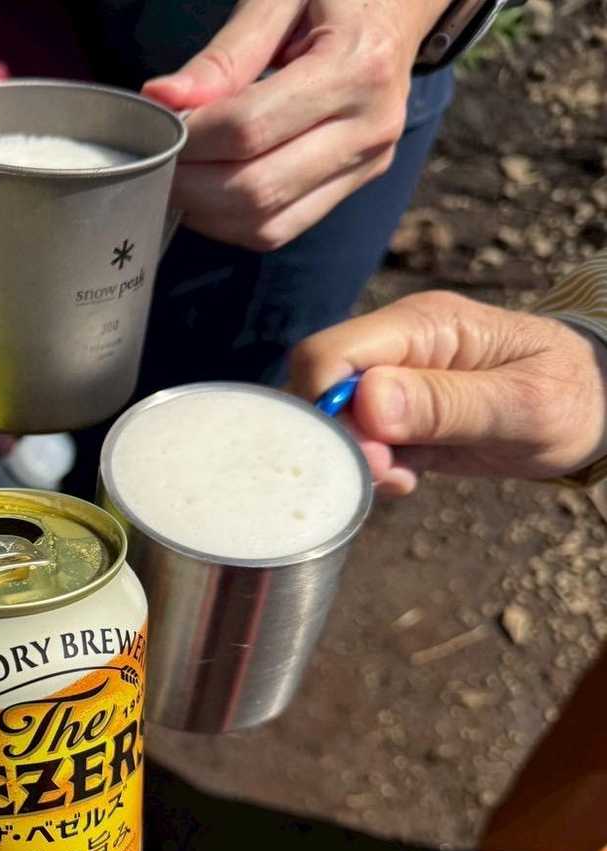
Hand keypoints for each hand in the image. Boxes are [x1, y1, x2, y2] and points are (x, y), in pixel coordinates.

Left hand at [143, 0, 448, 250]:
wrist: (399, 8)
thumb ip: (224, 54)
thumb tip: (161, 99)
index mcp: (355, 67)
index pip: (248, 128)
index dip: (189, 137)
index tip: (156, 124)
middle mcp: (370, 127)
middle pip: (255, 189)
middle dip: (189, 182)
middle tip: (155, 158)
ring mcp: (367, 164)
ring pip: (265, 224)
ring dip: (205, 211)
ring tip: (178, 175)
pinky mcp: (355, 184)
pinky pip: (280, 229)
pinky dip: (231, 222)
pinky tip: (209, 191)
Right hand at [290, 291, 606, 494]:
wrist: (597, 404)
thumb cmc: (572, 394)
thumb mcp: (523, 404)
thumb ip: (445, 403)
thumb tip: (367, 402)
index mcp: (421, 325)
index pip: (327, 355)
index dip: (324, 407)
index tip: (367, 452)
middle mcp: (395, 347)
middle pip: (318, 388)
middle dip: (339, 439)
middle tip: (389, 472)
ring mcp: (392, 380)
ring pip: (331, 419)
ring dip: (355, 457)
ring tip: (403, 477)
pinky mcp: (396, 414)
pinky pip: (356, 439)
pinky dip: (370, 467)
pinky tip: (406, 477)